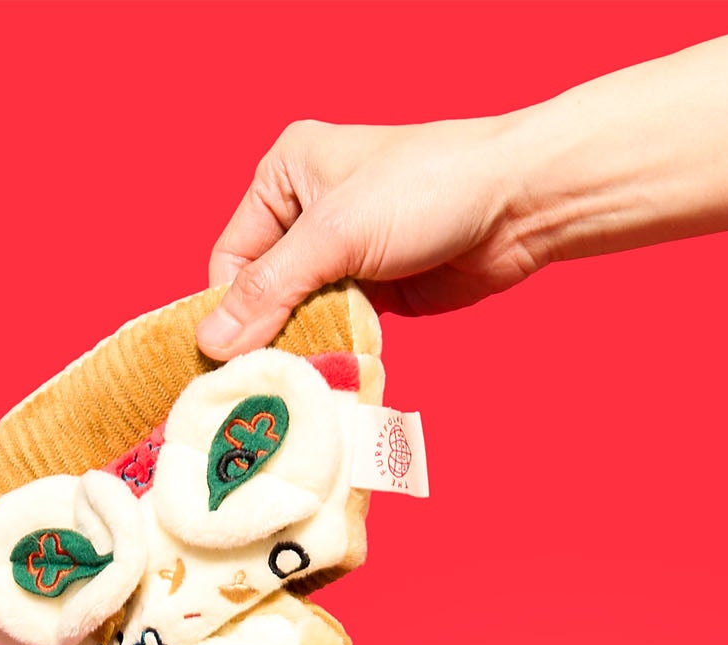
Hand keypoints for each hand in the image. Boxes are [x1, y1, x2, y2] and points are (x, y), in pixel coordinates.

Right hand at [199, 117, 545, 360]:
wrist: (516, 205)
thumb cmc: (427, 189)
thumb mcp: (336, 234)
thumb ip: (272, 290)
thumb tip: (211, 342)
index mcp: (286, 175)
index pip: (233, 257)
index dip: (230, 311)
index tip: (229, 364)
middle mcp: (308, 213)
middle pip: (265, 293)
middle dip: (267, 336)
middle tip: (264, 385)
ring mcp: (344, 255)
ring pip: (302, 317)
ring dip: (304, 350)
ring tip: (298, 385)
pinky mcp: (377, 291)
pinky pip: (339, 330)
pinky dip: (335, 353)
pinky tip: (332, 377)